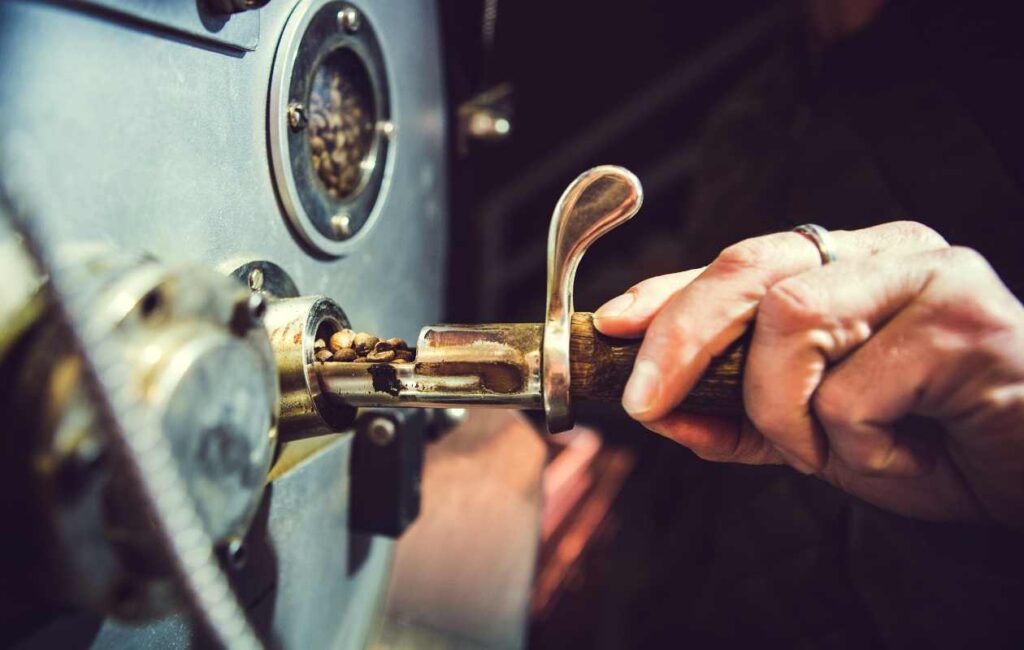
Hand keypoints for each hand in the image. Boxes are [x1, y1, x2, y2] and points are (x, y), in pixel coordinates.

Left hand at [593, 222, 1023, 525]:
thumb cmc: (930, 445)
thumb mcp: (813, 438)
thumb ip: (740, 419)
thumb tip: (659, 411)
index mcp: (846, 266)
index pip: (738, 264)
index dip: (668, 294)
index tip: (610, 324)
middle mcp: (883, 251)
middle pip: (751, 268)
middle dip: (681, 336)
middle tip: (643, 400)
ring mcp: (928, 272)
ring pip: (790, 320)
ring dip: (787, 411)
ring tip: (835, 451)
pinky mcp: (965, 316)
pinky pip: (851, 389)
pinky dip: (854, 444)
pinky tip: (907, 450)